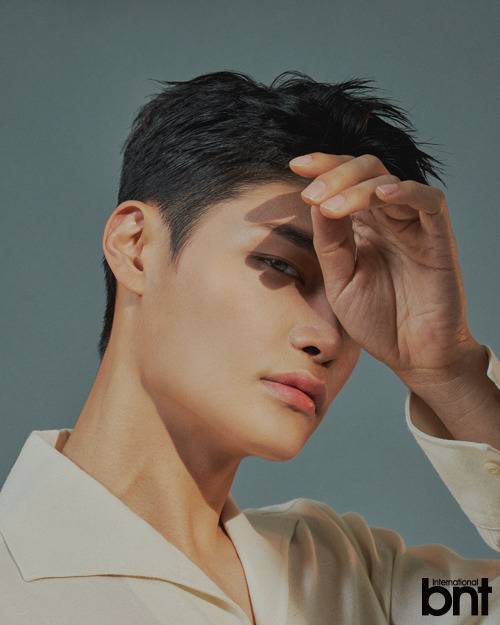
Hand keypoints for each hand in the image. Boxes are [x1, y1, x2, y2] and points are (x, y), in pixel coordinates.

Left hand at [289, 152, 480, 387]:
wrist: (412, 355)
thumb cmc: (377, 320)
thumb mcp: (340, 281)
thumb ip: (330, 243)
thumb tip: (315, 202)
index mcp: (363, 227)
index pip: (344, 182)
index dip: (323, 167)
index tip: (295, 166)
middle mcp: (388, 219)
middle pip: (366, 171)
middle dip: (335, 175)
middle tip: (311, 194)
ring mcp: (414, 226)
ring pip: (389, 182)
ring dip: (357, 187)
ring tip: (331, 205)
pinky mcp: (439, 238)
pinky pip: (428, 201)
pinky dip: (406, 192)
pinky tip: (380, 196)